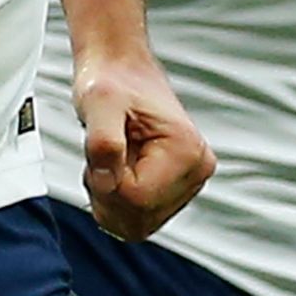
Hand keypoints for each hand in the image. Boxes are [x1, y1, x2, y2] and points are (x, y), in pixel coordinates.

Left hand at [76, 51, 212, 238]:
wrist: (119, 70)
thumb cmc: (112, 81)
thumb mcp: (99, 103)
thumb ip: (102, 143)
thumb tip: (108, 182)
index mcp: (187, 151)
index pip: (138, 199)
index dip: (106, 183)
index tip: (101, 152)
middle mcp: (196, 171)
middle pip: (139, 219)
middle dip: (108, 194)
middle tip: (103, 155)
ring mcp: (188, 184)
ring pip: (136, 225)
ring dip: (110, 199)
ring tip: (111, 159)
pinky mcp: (174, 190)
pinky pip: (137, 218)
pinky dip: (116, 201)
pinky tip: (116, 169)